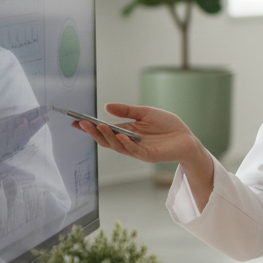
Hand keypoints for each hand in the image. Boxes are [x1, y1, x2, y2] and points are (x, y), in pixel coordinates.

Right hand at [70, 103, 203, 164]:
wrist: (186, 137)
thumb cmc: (168, 125)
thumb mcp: (146, 113)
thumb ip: (127, 111)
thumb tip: (106, 107)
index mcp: (126, 131)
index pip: (104, 130)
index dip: (90, 127)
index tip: (75, 121)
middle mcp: (128, 142)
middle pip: (106, 139)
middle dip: (93, 132)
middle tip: (82, 123)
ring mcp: (137, 150)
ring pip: (116, 146)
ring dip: (107, 136)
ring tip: (99, 126)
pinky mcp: (147, 155)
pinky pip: (133, 150)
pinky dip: (125, 143)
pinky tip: (120, 136)